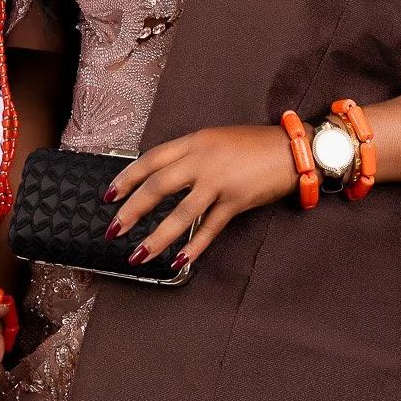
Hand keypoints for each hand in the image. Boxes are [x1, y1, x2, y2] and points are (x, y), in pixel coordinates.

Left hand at [104, 124, 298, 269]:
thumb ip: (188, 155)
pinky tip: (179, 260)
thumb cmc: (252, 145)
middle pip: (158, 187)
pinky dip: (194, 246)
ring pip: (180, 213)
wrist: (291, 150)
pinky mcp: (236, 201)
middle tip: (113, 229)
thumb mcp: (214, 139)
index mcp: (194, 142)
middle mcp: (202, 160)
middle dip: (131, 210)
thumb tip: (160, 177)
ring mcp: (219, 182)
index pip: (151, 160)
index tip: (108, 195)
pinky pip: (209, 228)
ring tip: (137, 255)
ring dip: (156, 237)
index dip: (127, 178)